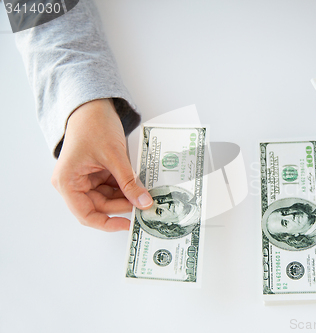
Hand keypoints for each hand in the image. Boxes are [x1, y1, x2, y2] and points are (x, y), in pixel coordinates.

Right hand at [51, 99, 152, 230]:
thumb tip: (144, 203)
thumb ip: (128, 182)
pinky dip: (126, 188)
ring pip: (108, 199)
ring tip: (146, 196)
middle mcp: (73, 183)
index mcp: (67, 182)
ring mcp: (86, 179)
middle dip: (123, 206)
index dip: (107, 223)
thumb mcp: (114, 156)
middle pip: (100, 207)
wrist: (94, 105)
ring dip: (127, 198)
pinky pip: (113, 188)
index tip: (128, 225)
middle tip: (146, 206)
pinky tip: (141, 188)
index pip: (85, 215)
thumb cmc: (94, 125)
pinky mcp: (97, 173)